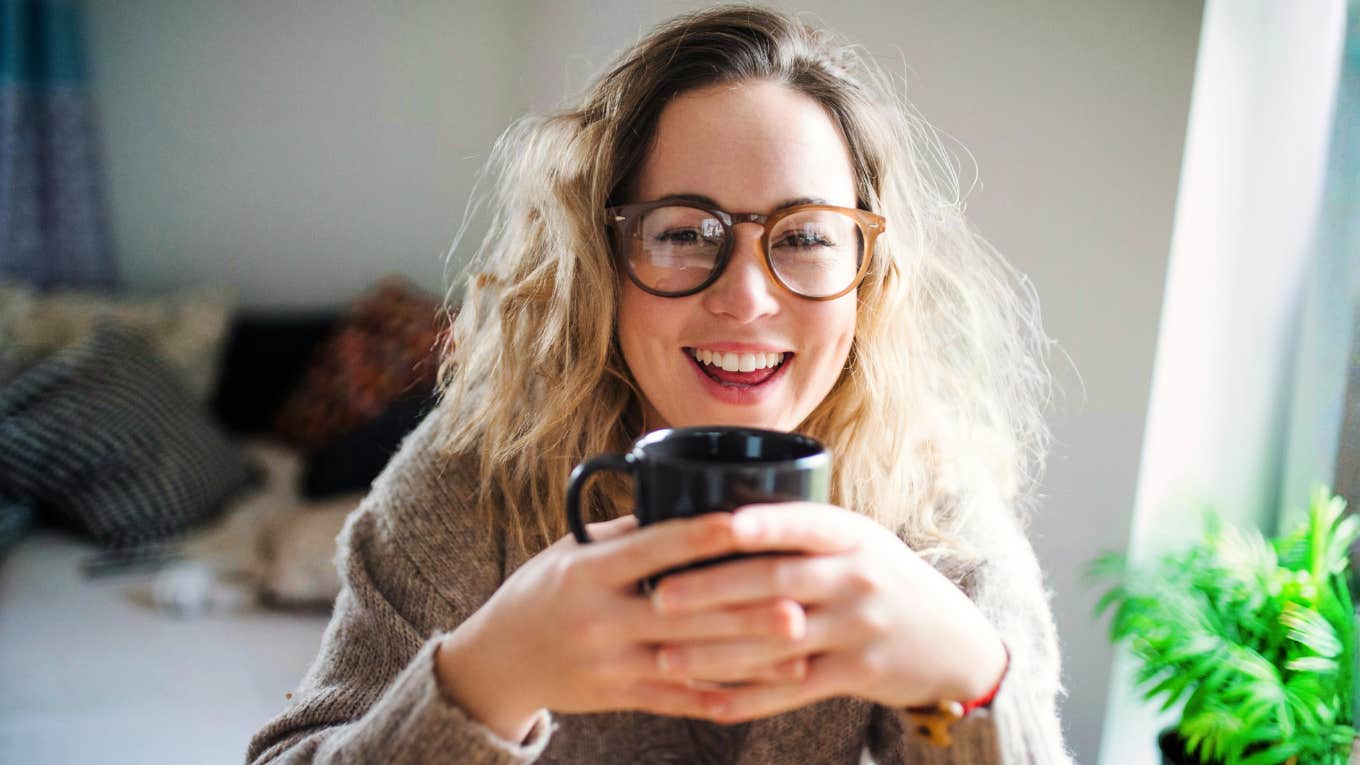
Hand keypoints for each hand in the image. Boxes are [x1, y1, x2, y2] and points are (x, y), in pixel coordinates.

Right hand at [435, 512, 807, 741]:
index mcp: (587, 572)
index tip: (745, 523)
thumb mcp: (572, 553)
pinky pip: (678, 700)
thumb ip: (627, 535)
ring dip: (749, 657)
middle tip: (800, 602)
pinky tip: (764, 690)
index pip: (650, 549)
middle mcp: (598, 618)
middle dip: (745, 610)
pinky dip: (723, 696)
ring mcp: (609, 663)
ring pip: (690, 661)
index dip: (698, 537)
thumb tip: (688, 502)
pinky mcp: (618, 697)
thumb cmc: (543, 591)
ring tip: (800, 646)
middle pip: (682, 613)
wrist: (498, 662)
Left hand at [645, 503, 1007, 723]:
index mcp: (852, 535)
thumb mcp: (859, 542)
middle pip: (777, 583)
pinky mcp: (857, 674)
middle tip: (660, 597)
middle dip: (713, 591)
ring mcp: (859, 628)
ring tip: (665, 657)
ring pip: (775, 643)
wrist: (954, 641)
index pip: (801, 523)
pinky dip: (748, 699)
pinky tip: (708, 702)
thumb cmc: (883, 578)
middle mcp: (858, 578)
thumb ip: (802, 531)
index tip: (710, 526)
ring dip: (716, 652)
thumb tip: (715, 518)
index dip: (758, 525)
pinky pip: (792, 689)